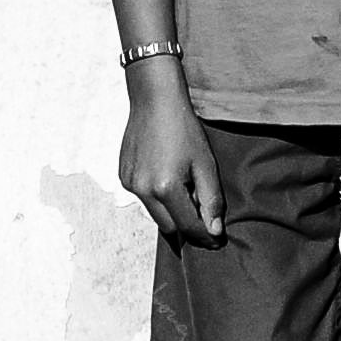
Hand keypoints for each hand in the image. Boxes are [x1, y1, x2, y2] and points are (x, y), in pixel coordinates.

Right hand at [118, 70, 223, 243]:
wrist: (154, 100)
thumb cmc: (183, 128)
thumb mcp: (205, 164)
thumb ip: (211, 200)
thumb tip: (214, 230)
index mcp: (165, 188)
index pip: (187, 227)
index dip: (205, 236)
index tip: (217, 240)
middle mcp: (142, 190)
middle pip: (169, 227)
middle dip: (187, 226)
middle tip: (203, 214)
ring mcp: (129, 184)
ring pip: (155, 214)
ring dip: (171, 211)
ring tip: (186, 189)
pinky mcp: (123, 176)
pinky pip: (144, 199)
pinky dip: (157, 197)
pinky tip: (168, 176)